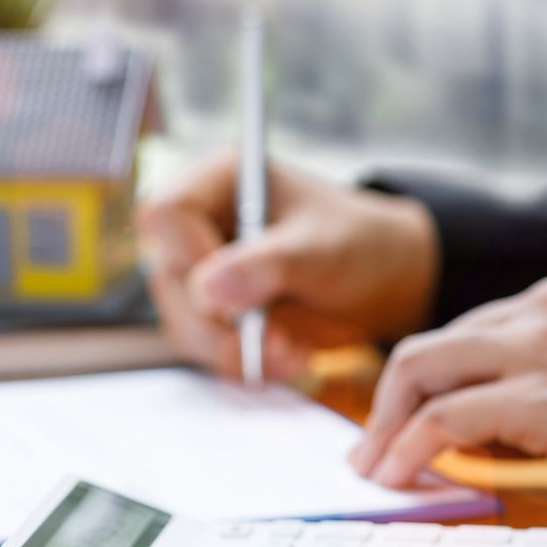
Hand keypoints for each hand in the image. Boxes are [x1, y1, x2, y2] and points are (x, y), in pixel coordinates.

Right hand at [136, 155, 440, 379]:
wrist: (380, 284)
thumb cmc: (356, 244)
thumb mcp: (322, 248)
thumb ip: (267, 264)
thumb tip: (207, 289)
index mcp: (219, 182)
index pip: (167, 214)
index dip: (190, 254)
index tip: (236, 290)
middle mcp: (198, 227)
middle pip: (169, 277)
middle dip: (221, 322)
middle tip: (276, 341)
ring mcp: (198, 274)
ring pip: (181, 321)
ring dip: (233, 350)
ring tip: (290, 354)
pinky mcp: (208, 316)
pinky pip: (202, 349)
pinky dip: (241, 363)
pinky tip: (284, 359)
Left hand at [348, 268, 546, 526]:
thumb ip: (538, 384)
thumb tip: (466, 430)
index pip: (466, 332)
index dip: (427, 383)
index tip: (402, 422)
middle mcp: (544, 307)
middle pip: (430, 347)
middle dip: (388, 402)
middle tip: (371, 450)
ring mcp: (538, 347)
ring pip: (421, 371)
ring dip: (386, 427)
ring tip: (374, 470)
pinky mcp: (537, 397)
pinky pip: (443, 419)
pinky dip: (408, 449)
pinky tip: (398, 477)